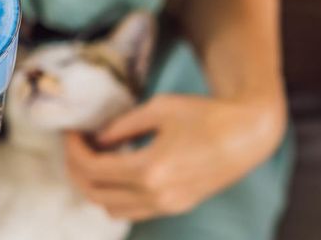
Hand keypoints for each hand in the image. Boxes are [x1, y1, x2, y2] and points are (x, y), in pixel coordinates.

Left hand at [64, 94, 284, 219]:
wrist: (248, 134)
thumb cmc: (206, 114)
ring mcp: (168, 206)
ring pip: (110, 209)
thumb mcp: (159, 108)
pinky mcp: (176, 207)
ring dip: (95, 187)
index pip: (92, 169)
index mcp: (150, 169)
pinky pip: (132, 212)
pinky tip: (118, 171)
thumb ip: (122, 126)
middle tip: (76, 146)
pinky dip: (115, 195)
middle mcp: (156, 195)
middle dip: (77, 169)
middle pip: (95, 194)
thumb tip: (96, 138)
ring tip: (95, 159)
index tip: (72, 133)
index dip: (74, 150)